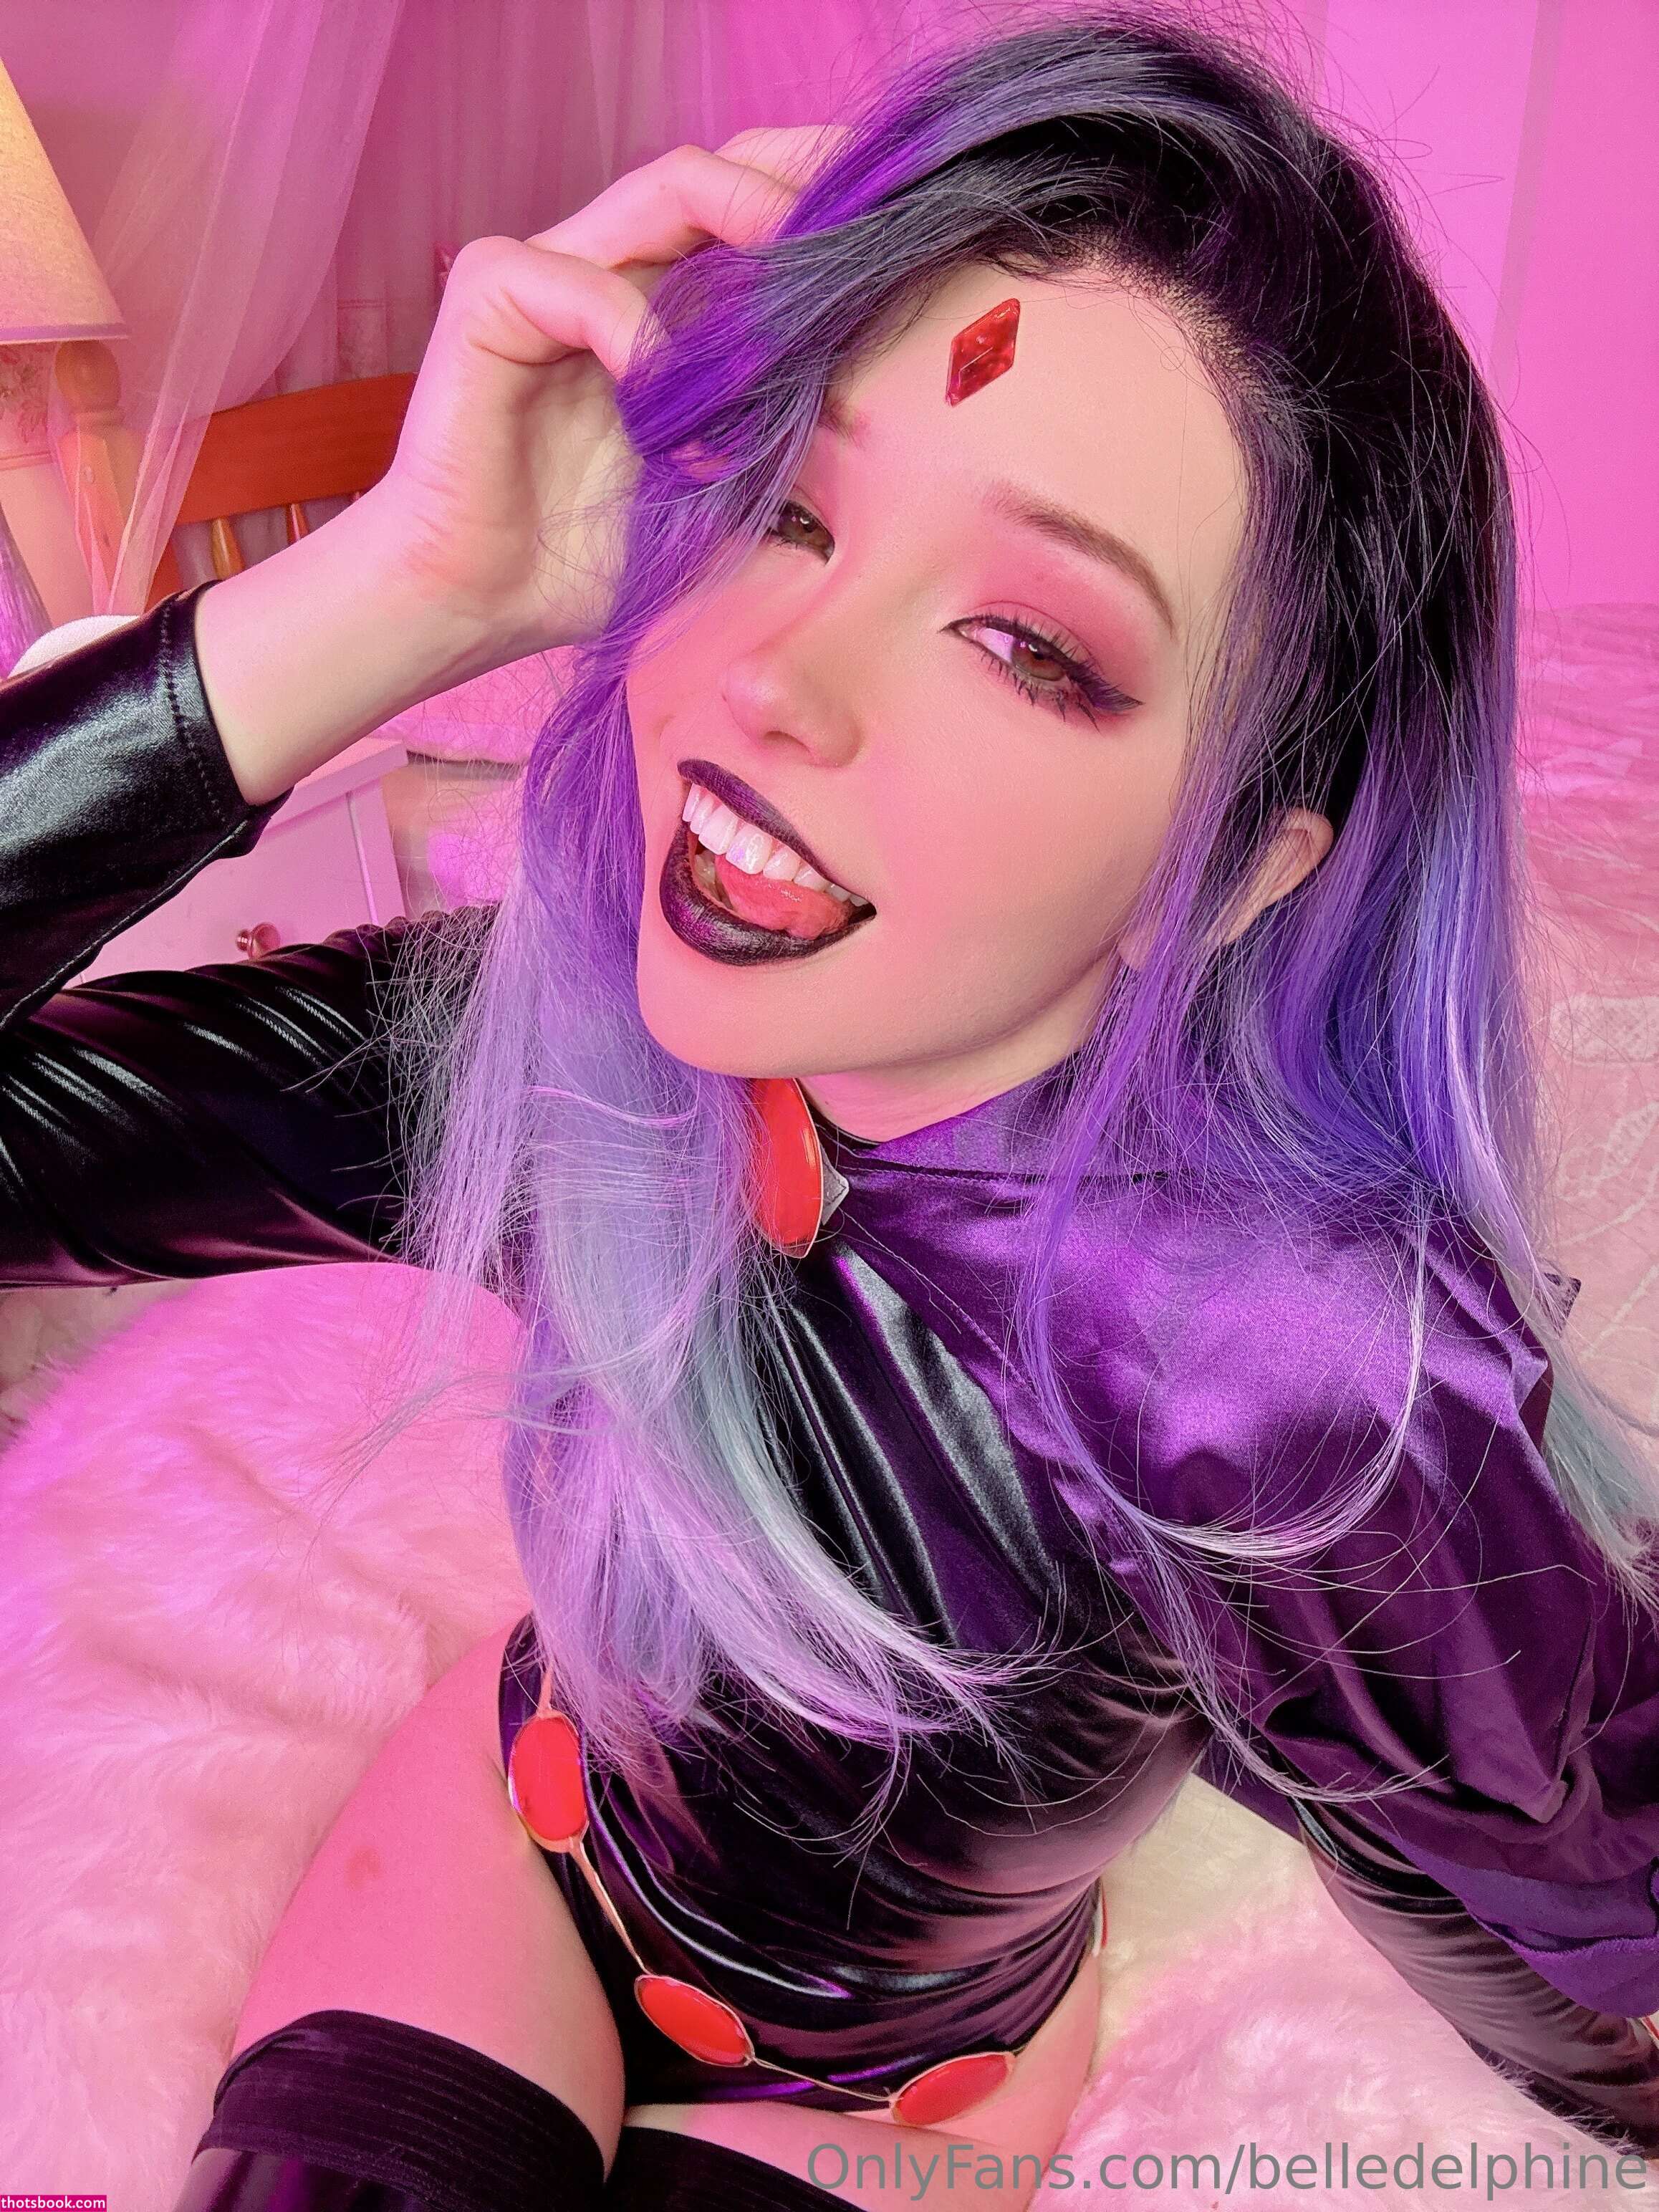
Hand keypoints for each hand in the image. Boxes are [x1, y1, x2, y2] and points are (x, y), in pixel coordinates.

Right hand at [351, 125, 847, 661]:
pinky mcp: (490, 298)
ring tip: (792, 301)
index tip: (897, 230)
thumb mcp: (722, 498)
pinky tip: (669, 412)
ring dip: (744, 227)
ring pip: (664, 190)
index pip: (749, 209)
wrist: (481, 605)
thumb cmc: (591, 558)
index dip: (820, 201)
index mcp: (662, 302)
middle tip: (864, 229)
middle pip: (717, 173)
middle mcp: (609, 267)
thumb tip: (879, 414)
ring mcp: (547, 270)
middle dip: (798, 184)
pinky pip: (585, 283)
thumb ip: (783, 442)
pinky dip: (642, 338)